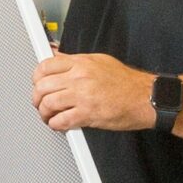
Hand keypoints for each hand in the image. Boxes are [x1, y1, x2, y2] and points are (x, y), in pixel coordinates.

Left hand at [32, 52, 155, 133]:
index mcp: (81, 63)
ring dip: (44, 113)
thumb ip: (75, 60)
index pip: (45, 66)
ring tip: (48, 116)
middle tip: (40, 103)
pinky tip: (59, 125)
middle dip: (37, 98)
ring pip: (48, 104)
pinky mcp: (88, 114)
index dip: (36, 78)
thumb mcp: (99, 61)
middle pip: (42, 86)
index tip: (38, 84)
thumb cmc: (126, 82)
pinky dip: (55, 125)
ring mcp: (83, 96)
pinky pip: (61, 121)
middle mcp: (79, 78)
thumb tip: (57, 57)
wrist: (145, 98)